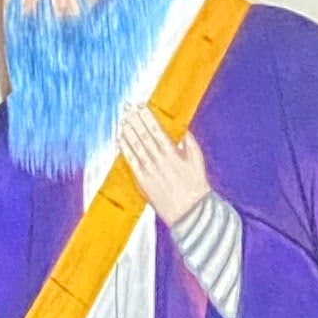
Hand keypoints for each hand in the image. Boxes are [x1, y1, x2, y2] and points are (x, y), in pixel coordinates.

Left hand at [116, 103, 210, 223]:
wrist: (189, 211)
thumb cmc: (196, 185)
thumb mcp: (197, 160)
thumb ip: (190, 143)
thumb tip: (183, 130)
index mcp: (172, 152)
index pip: (156, 130)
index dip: (147, 116)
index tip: (140, 106)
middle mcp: (159, 159)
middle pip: (143, 135)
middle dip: (134, 119)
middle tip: (127, 107)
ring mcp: (149, 170)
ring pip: (135, 146)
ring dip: (127, 131)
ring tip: (121, 120)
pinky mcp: (142, 181)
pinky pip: (131, 162)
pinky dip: (124, 149)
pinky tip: (119, 140)